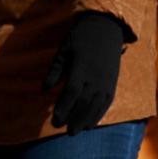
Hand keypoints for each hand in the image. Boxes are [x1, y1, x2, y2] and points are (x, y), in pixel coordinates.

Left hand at [43, 12, 125, 134]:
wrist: (106, 27)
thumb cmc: (80, 37)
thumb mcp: (63, 50)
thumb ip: (55, 70)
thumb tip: (45, 89)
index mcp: (82, 68)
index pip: (72, 93)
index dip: (64, 108)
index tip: (55, 120)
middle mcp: (96, 77)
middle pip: (85, 103)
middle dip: (74, 118)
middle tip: (64, 130)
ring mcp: (107, 81)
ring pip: (97, 106)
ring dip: (87, 120)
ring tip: (77, 131)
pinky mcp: (113, 83)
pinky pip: (107, 103)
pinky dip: (99, 114)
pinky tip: (92, 123)